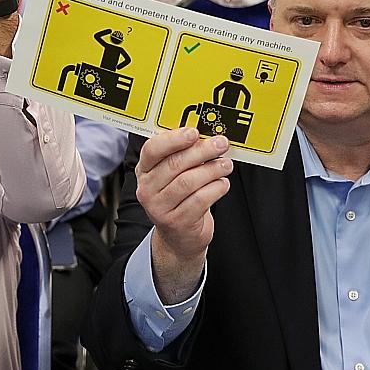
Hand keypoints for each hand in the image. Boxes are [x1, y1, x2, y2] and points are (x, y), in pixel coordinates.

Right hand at [136, 127, 232, 303]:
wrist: (179, 237)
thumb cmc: (179, 198)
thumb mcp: (173, 175)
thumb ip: (183, 154)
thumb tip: (206, 136)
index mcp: (144, 170)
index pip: (152, 149)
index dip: (174, 139)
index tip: (194, 132)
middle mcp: (147, 189)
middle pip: (175, 164)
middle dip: (202, 151)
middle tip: (220, 144)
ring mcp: (160, 208)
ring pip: (188, 182)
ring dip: (212, 170)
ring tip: (226, 165)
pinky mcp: (177, 222)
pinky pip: (200, 200)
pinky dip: (216, 188)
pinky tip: (223, 184)